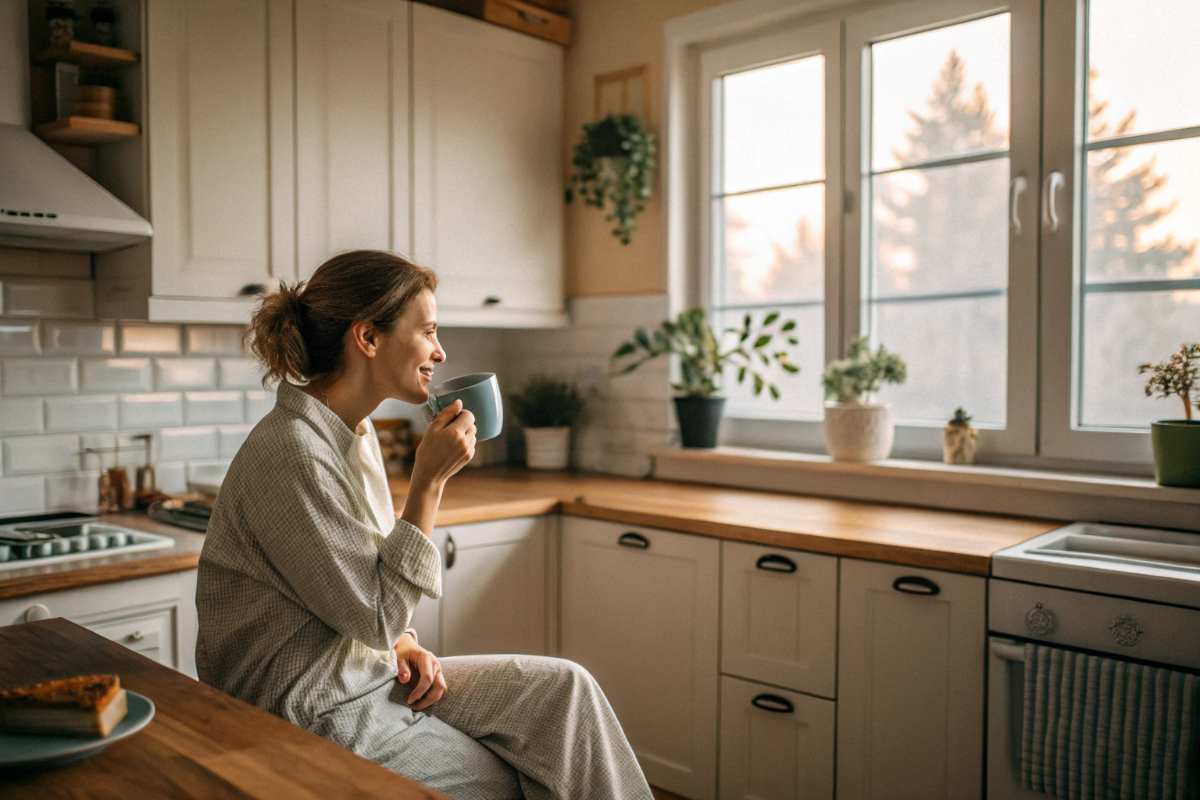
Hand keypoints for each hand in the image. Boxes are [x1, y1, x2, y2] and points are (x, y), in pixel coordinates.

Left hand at [394, 633, 446, 711]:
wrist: (407, 646)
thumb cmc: (403, 652)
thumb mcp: (398, 657)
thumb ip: (401, 668)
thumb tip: (405, 680)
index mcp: (427, 658)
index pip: (427, 678)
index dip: (419, 692)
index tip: (409, 701)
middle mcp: (436, 665)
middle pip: (439, 687)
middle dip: (428, 700)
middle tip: (414, 707)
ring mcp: (438, 672)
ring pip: (442, 690)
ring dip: (432, 701)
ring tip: (417, 706)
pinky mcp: (437, 677)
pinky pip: (439, 690)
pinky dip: (432, 698)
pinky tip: (421, 702)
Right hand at [401, 400, 476, 534]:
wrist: (429, 474)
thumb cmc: (427, 451)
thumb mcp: (432, 430)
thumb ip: (446, 414)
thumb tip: (458, 403)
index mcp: (455, 432)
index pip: (469, 415)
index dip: (461, 414)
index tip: (452, 418)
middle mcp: (465, 441)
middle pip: (472, 424)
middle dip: (462, 424)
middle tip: (448, 429)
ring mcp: (469, 450)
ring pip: (472, 434)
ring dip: (464, 433)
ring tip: (449, 440)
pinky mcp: (469, 457)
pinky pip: (471, 444)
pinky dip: (465, 442)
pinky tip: (453, 447)